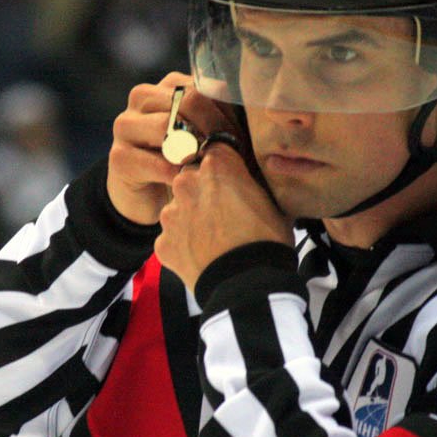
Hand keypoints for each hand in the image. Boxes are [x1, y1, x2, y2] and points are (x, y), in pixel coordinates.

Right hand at [107, 73, 241, 225]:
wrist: (147, 197)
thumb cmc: (186, 163)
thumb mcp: (206, 136)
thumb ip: (224, 119)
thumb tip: (258, 109)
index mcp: (168, 86)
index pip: (204, 85)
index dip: (229, 112)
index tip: (244, 138)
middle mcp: (143, 97)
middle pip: (187, 101)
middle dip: (216, 129)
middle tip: (233, 155)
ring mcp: (126, 125)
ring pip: (169, 128)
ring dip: (199, 152)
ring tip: (214, 169)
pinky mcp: (120, 158)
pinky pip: (160, 163)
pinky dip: (182, 176)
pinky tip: (195, 184)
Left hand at [155, 143, 293, 292]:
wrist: (247, 285)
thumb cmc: (268, 240)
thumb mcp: (273, 202)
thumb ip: (254, 182)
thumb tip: (253, 178)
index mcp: (216, 165)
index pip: (215, 150)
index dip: (226, 166)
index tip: (233, 180)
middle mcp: (186, 182)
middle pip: (192, 178)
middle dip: (205, 191)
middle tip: (225, 214)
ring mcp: (171, 214)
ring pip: (179, 209)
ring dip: (193, 219)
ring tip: (215, 241)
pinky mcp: (163, 243)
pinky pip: (173, 238)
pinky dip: (185, 246)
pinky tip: (203, 258)